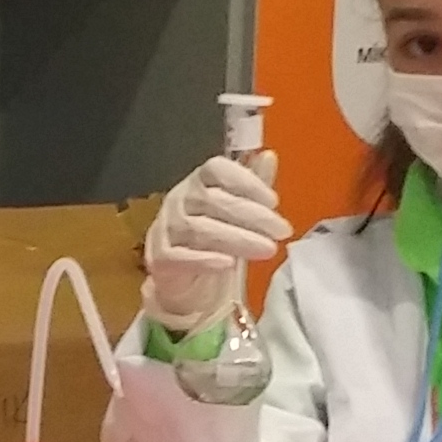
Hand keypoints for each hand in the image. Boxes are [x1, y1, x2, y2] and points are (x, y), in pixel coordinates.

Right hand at [142, 151, 290, 330]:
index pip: (217, 169)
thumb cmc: (215, 243)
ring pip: (200, 229)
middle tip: (281, 230)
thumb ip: (252, 186)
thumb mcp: (238, 214)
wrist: (188, 285)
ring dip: (238, 239)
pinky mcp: (160, 258)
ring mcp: (166, 228)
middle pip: (213, 200)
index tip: (273, 201)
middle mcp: (179, 200)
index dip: (246, 182)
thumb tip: (268, 157)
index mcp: (198, 182)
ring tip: (267, 249)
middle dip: (252, 215)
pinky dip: (205, 260)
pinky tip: (228, 264)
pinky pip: (180, 257)